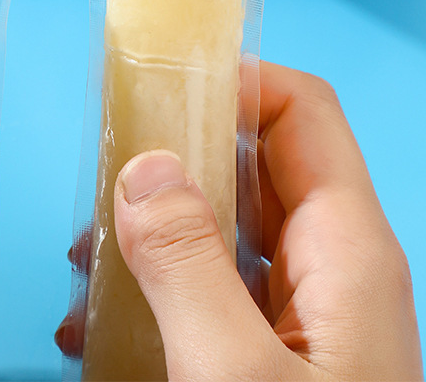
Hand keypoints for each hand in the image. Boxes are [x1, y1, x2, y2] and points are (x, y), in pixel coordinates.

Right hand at [58, 62, 422, 380]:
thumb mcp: (234, 376)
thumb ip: (190, 264)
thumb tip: (148, 164)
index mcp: (344, 249)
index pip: (301, 112)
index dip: (237, 79)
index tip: (157, 86)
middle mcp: (326, 269)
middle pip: (254, 163)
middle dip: (175, 156)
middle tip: (103, 175)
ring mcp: (294, 315)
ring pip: (221, 226)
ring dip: (150, 229)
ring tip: (86, 266)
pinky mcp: (262, 352)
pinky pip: (204, 287)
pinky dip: (150, 287)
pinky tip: (96, 331)